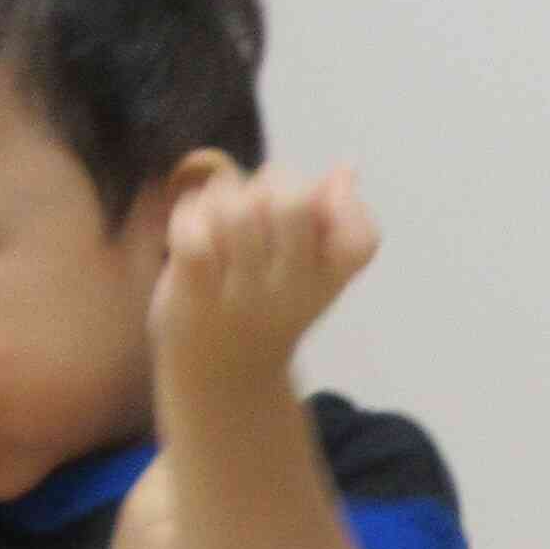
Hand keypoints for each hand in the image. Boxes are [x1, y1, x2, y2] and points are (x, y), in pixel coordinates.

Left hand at [150, 154, 377, 390]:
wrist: (223, 379)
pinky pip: (194, 234)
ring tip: (217, 214)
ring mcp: (244, 294)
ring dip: (222, 195)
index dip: (341, 202)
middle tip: (258, 199)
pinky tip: (189, 225)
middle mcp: (292, 289)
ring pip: (238, 210)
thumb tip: (348, 169)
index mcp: (328, 281)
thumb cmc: (266, 307)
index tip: (318, 206)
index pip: (362, 236)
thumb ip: (329, 219)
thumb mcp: (312, 272)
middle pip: (293, 201)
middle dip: (271, 180)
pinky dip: (187, 215)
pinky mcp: (197, 294)